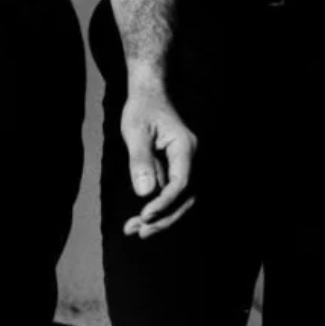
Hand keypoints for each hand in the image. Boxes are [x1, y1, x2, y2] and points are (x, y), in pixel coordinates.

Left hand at [118, 76, 196, 238]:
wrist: (149, 93)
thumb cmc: (142, 109)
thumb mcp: (136, 132)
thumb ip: (140, 161)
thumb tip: (145, 193)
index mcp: (185, 147)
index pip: (181, 182)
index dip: (165, 203)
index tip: (145, 216)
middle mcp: (191, 157)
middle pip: (185, 197)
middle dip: (164, 217)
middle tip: (139, 232)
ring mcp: (185, 164)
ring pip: (180, 199)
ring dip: (160, 217)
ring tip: (134, 229)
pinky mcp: (176, 168)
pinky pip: (171, 192)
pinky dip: (158, 206)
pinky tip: (138, 218)